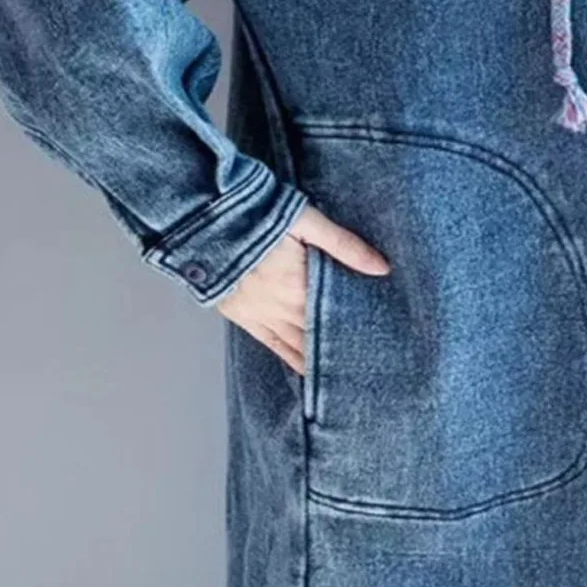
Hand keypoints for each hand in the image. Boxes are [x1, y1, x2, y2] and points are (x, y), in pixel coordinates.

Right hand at [215, 204, 390, 375]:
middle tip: (367, 363)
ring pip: (297, 345)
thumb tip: (382, 268)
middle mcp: (282, 307)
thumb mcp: (307, 221)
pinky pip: (271, 344)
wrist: (205, 216)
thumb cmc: (257, 213)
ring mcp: (260, 314)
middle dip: (341, 346)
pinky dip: (290, 357)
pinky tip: (306, 369)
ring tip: (343, 372)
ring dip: (318, 357)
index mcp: (300, 285)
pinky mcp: (242, 316)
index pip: (337, 315)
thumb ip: (345, 245)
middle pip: (319, 333)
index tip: (378, 344)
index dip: (356, 329)